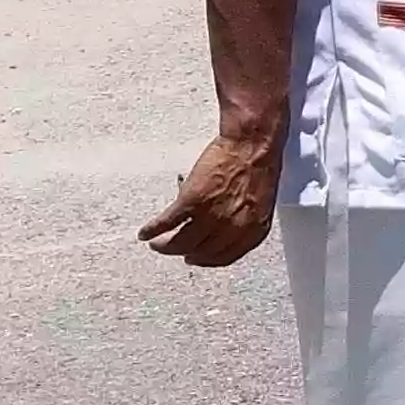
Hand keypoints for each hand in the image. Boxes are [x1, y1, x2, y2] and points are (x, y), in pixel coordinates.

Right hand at [141, 126, 280, 268]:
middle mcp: (233, 227)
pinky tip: (145, 233)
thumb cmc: (259, 166)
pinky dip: (152, 230)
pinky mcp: (192, 201)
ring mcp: (212, 215)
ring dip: (164, 246)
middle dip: (184, 253)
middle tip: (174, 249)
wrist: (252, 143)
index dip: (207, 260)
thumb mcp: (259, 202)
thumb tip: (221, 230)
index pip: (225, 257)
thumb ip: (242, 220)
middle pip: (200, 252)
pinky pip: (166, 223)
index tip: (195, 258)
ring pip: (181, 243)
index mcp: (254, 229)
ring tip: (156, 244)